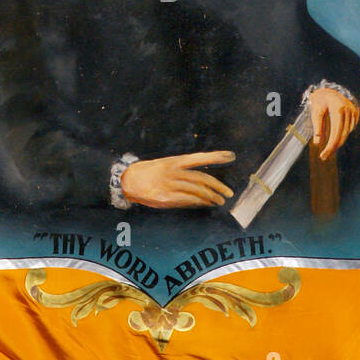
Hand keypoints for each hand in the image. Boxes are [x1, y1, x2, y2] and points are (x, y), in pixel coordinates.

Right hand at [120, 151, 234, 208]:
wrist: (129, 180)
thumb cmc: (151, 172)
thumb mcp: (167, 165)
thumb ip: (184, 172)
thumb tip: (203, 181)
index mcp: (175, 161)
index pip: (199, 157)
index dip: (216, 156)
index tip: (230, 156)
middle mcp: (174, 172)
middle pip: (201, 178)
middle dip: (218, 186)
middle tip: (229, 192)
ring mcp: (170, 185)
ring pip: (196, 191)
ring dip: (211, 197)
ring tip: (220, 201)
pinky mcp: (165, 198)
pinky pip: (186, 200)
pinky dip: (199, 202)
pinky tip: (206, 204)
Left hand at [308, 87, 359, 160]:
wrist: (329, 90)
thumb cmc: (320, 101)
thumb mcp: (315, 112)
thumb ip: (317, 127)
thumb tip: (317, 143)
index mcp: (338, 110)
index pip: (336, 133)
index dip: (330, 146)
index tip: (323, 155)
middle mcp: (348, 111)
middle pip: (343, 135)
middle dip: (334, 147)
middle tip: (324, 156)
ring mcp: (353, 111)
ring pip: (347, 132)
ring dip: (338, 141)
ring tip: (328, 148)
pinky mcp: (355, 113)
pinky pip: (350, 128)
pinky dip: (343, 133)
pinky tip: (336, 136)